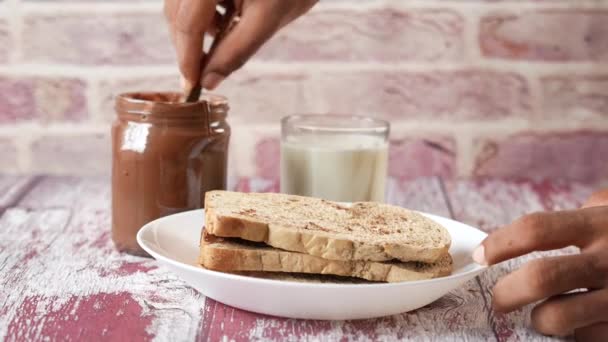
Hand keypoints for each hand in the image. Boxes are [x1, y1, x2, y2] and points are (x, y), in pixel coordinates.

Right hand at [164, 0, 316, 90]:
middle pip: (176, 12)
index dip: (187, 57)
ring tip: (222, 39)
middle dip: (188, 45)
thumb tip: (209, 81)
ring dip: (195, 28)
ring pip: (179, 4)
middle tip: (202, 72)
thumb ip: (237, 52)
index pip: (187, 23)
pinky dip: (203, 12)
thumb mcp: (268, 20)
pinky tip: (226, 19)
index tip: (191, 84)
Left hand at [473, 189, 607, 338]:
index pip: (535, 229)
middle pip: (539, 279)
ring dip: (539, 320)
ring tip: (541, 315)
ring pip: (557, 319)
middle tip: (498, 299)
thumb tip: (525, 233)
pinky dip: (574, 335)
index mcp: (602, 224)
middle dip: (506, 293)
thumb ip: (585, 214)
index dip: (499, 243)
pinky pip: (585, 339)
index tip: (479, 256)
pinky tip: (582, 325)